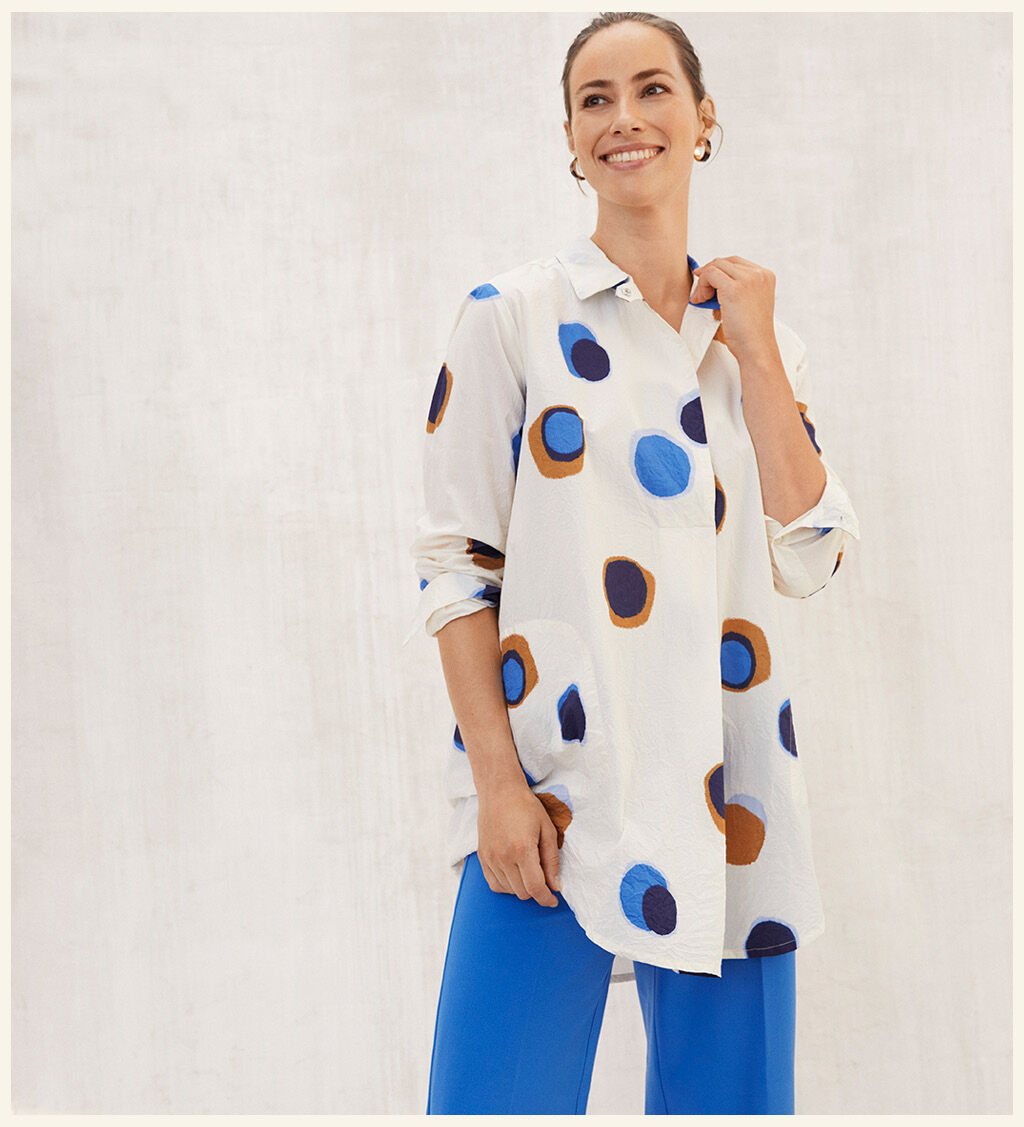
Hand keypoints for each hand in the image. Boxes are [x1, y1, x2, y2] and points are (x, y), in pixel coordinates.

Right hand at [477, 780, 561, 907]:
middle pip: (523, 892)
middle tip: (544, 878)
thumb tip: (555, 885)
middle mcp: (503, 857)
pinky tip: (515, 874)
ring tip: (529, 871)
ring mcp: (490, 858)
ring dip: (522, 888)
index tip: (553, 900)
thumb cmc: (526, 806)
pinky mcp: (482, 858)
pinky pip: (494, 884)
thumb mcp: (547, 829)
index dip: (547, 898)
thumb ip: (551, 860)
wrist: (499, 792)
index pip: (535, 888)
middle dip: (537, 891)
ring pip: (509, 891)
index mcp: (522, 850)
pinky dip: (507, 886)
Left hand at [691, 256, 780, 366]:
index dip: (718, 271)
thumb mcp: (747, 304)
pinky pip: (710, 274)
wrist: (756, 349)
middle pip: (725, 261)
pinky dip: (701, 285)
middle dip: (709, 275)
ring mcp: (748, 280)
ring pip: (716, 266)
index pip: (736, 262)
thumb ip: (737, 288)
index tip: (707, 285)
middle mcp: (759, 274)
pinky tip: (700, 300)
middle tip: (701, 294)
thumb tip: (710, 278)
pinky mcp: (734, 288)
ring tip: (700, 300)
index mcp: (766, 276)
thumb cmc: (749, 333)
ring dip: (703, 282)